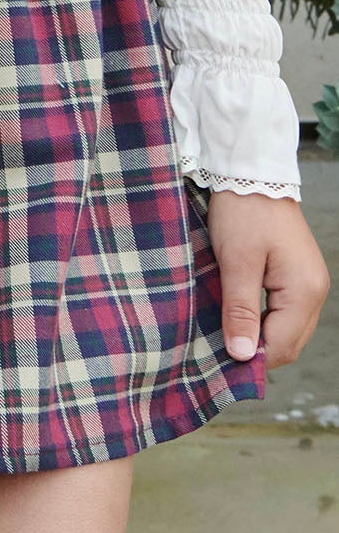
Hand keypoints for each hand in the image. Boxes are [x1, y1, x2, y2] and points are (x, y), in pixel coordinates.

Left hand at [207, 189, 328, 368]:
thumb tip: (242, 355)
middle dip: (256, 350)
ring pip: (286, 329)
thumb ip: (240, 310)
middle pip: (288, 342)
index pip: (281, 346)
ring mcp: (308, 283)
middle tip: (217, 347)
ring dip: (258, 334)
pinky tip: (238, 313)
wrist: (251, 172)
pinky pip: (283, 311)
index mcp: (304, 291)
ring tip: (224, 330)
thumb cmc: (242, 212)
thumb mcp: (236, 262)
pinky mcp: (297, 275)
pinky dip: (263, 318)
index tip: (218, 360)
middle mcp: (314, 292)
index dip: (251, 358)